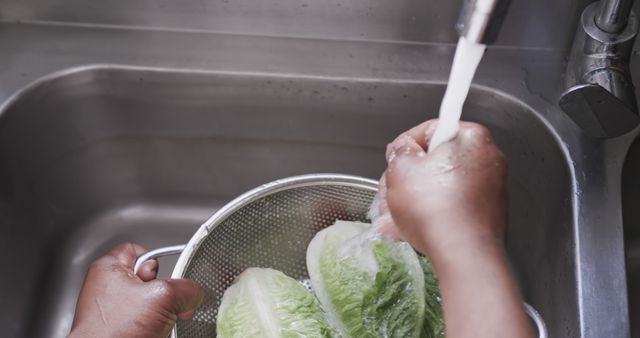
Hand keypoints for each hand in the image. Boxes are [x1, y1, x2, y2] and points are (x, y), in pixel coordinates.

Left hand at [68, 243, 203, 337]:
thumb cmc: (115, 332)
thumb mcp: (164, 297)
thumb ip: (186, 287)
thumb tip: (195, 293)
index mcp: (108, 268)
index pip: (138, 249)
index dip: (157, 259)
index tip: (168, 273)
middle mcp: (105, 288)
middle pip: (148, 278)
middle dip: (164, 293)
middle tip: (165, 304)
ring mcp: (110, 311)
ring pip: (148, 303)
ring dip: (162, 313)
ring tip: (158, 324)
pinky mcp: (116, 330)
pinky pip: (143, 321)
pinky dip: (154, 326)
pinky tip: (155, 333)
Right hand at [373, 120, 533, 337]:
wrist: (463, 255)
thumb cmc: (434, 208)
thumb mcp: (401, 169)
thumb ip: (400, 150)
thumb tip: (404, 148)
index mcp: (471, 138)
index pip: (431, 128)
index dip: (404, 145)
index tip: (392, 159)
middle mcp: (487, 159)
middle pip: (435, 160)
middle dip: (406, 177)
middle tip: (388, 190)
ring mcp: (489, 189)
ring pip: (440, 186)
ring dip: (412, 199)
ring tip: (390, 216)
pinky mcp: (486, 215)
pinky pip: (451, 206)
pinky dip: (430, 214)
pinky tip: (405, 229)